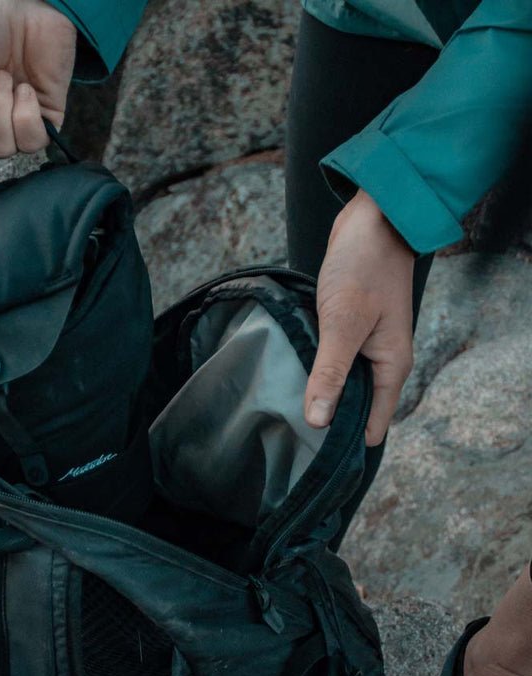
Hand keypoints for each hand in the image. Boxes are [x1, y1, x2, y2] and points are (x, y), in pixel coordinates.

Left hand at [304, 189, 415, 446]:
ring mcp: (366, 346)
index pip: (374, 424)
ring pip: (343, 386)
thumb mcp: (342, 325)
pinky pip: (334, 364)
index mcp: (391, 367)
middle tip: (288, 435)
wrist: (372, 220)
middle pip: (357, 409)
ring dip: (321, 395)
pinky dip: (317, 371)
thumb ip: (331, 374)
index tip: (313, 455)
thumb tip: (319, 422)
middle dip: (329, 421)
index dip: (346, 441)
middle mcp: (382, 362)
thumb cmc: (363, 269)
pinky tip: (292, 377)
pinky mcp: (349, 331)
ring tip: (284, 412)